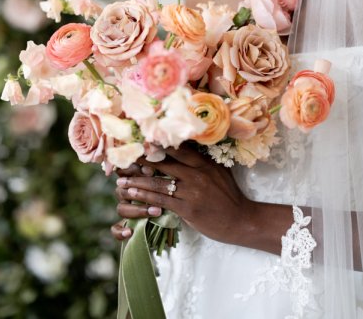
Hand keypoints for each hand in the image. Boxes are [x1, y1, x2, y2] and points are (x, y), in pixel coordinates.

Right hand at [111, 162, 162, 241]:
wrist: (176, 209)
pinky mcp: (124, 226)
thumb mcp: (163, 178)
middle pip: (122, 191)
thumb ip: (155, 171)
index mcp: (132, 179)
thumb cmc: (168, 189)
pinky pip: (115, 229)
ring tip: (157, 211)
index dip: (131, 171)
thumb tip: (148, 170)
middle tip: (156, 195)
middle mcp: (125, 193)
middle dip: (139, 193)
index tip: (149, 171)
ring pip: (121, 209)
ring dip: (138, 210)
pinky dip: (120, 231)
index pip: (123, 172)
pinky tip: (129, 232)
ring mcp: (125, 209)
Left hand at [113, 145, 253, 245]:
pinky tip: (133, 195)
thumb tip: (187, 147)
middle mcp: (197, 173)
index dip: (156, 144)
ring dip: (137, 181)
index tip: (139, 141)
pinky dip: (145, 197)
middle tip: (122, 159)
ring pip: (158, 182)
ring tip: (120, 181)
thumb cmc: (229, 196)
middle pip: (163, 162)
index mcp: (204, 162)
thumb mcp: (219, 172)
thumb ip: (203, 161)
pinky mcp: (188, 208)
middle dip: (141, 161)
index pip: (176, 148)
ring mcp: (192, 191)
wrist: (241, 220)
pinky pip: (161, 200)